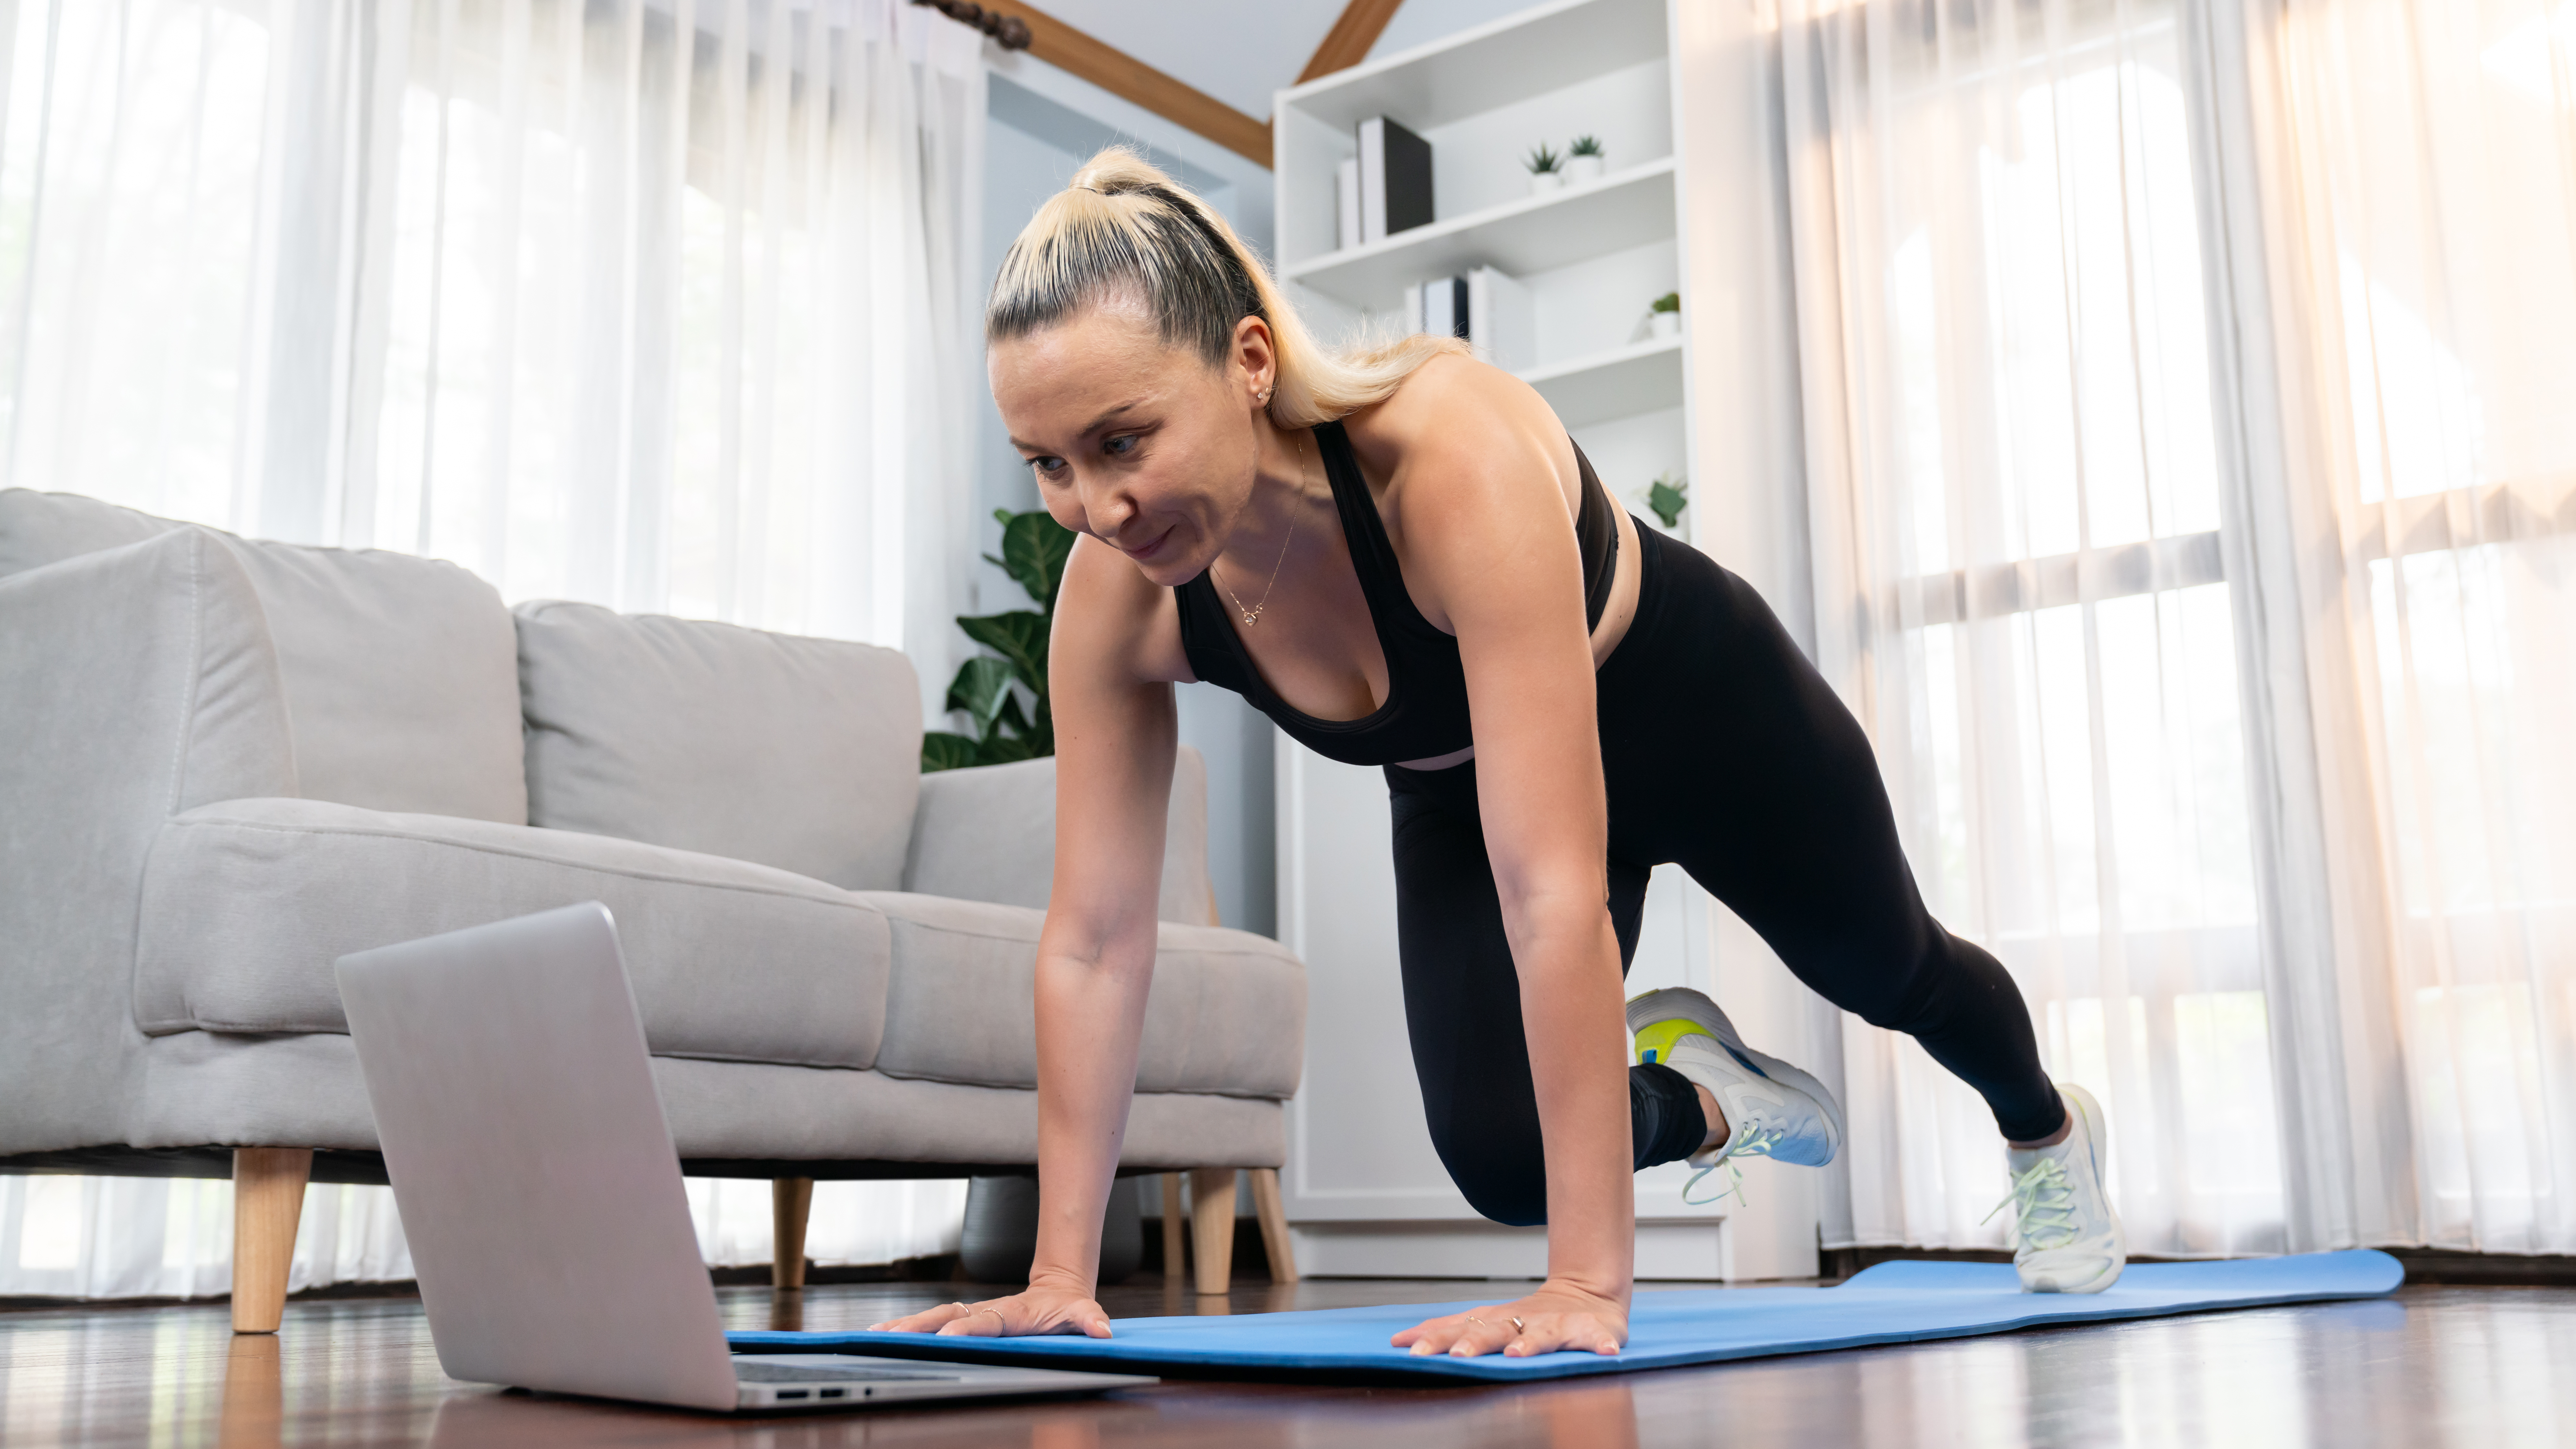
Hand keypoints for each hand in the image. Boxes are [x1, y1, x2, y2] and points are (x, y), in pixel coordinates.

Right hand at [867, 1284, 1112, 1339]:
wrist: (1058, 1289)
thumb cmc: (1068, 1308)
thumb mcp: (1083, 1313)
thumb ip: (1091, 1320)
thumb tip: (1103, 1330)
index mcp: (1013, 1313)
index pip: (986, 1322)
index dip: (968, 1328)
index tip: (948, 1336)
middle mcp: (987, 1311)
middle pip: (948, 1315)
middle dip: (921, 1325)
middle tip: (893, 1335)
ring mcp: (973, 1314)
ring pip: (935, 1317)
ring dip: (907, 1326)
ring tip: (876, 1335)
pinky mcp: (965, 1319)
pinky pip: (934, 1323)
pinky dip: (908, 1328)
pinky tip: (884, 1335)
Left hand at [1389, 1279, 1626, 1358]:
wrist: (1587, 1295)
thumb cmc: (1529, 1317)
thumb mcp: (1487, 1321)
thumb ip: (1448, 1330)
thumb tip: (1398, 1341)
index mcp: (1497, 1320)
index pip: (1459, 1327)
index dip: (1435, 1337)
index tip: (1409, 1349)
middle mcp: (1524, 1320)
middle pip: (1495, 1330)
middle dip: (1476, 1342)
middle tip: (1457, 1355)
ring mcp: (1558, 1326)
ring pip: (1541, 1334)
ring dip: (1530, 1344)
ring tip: (1518, 1355)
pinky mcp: (1593, 1331)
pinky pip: (1598, 1338)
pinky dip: (1601, 1344)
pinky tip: (1605, 1353)